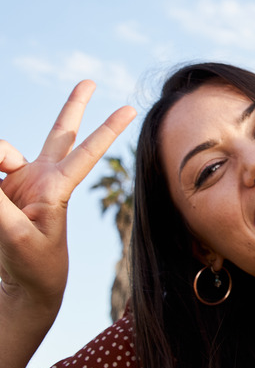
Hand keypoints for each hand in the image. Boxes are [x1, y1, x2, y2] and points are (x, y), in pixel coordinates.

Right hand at [0, 80, 135, 304]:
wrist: (28, 285)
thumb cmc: (33, 264)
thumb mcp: (15, 237)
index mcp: (57, 188)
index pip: (85, 152)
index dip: (105, 130)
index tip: (129, 110)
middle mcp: (42, 177)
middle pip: (60, 133)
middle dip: (74, 107)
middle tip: (90, 82)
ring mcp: (20, 180)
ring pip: (4, 148)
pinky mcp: (0, 188)